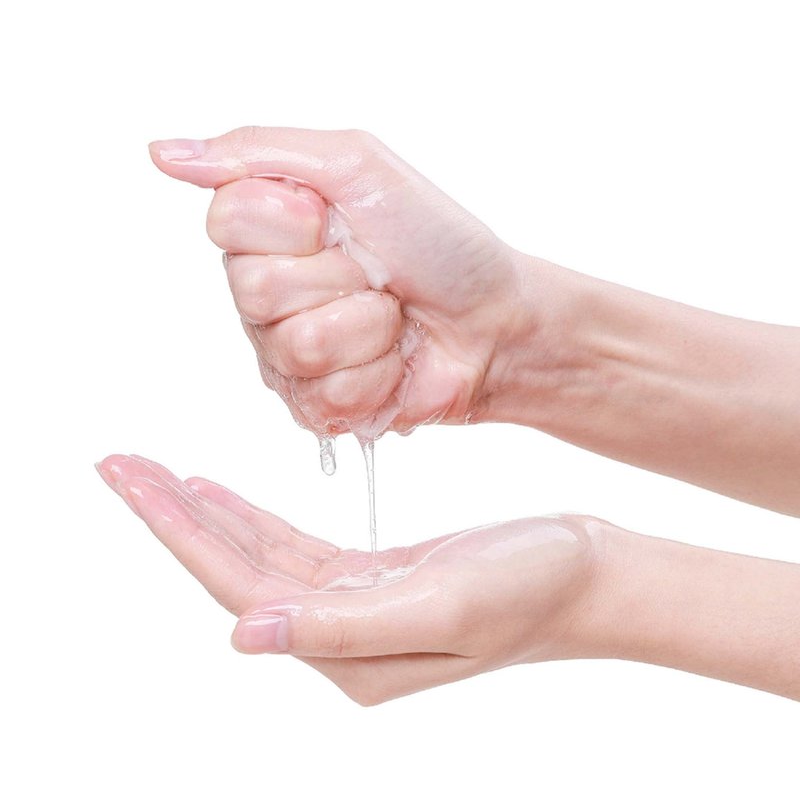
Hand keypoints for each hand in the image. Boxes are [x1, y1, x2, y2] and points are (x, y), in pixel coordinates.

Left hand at [96, 454, 599, 703]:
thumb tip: (245, 635)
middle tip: (119, 465)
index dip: (182, 534)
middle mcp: (340, 639)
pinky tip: (219, 494)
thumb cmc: (533, 588)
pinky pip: (293, 550)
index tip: (132, 480)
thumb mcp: (445, 604)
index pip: (242, 589)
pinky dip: (251, 519)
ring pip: (258, 557)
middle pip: (235, 572)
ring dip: (205, 515)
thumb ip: (346, 624)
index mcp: (349, 653)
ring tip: (155, 474)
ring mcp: (354, 608)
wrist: (588, 574)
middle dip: (174, 517)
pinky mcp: (373, 578)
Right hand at [149, 127, 530, 437]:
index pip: (227, 223)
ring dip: (366, 327)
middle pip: (256, 291)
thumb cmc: (440, 243)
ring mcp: (286, 356)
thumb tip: (162, 152)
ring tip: (392, 318)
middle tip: (378, 275)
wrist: (494, 321)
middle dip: (340, 278)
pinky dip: (377, 373)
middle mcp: (265, 297)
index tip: (340, 221)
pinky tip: (394, 361)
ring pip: (295, 346)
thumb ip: (260, 152)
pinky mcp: (314, 406)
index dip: (294, 223)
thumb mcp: (359, 166)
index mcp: (268, 232)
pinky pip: (322, 394)